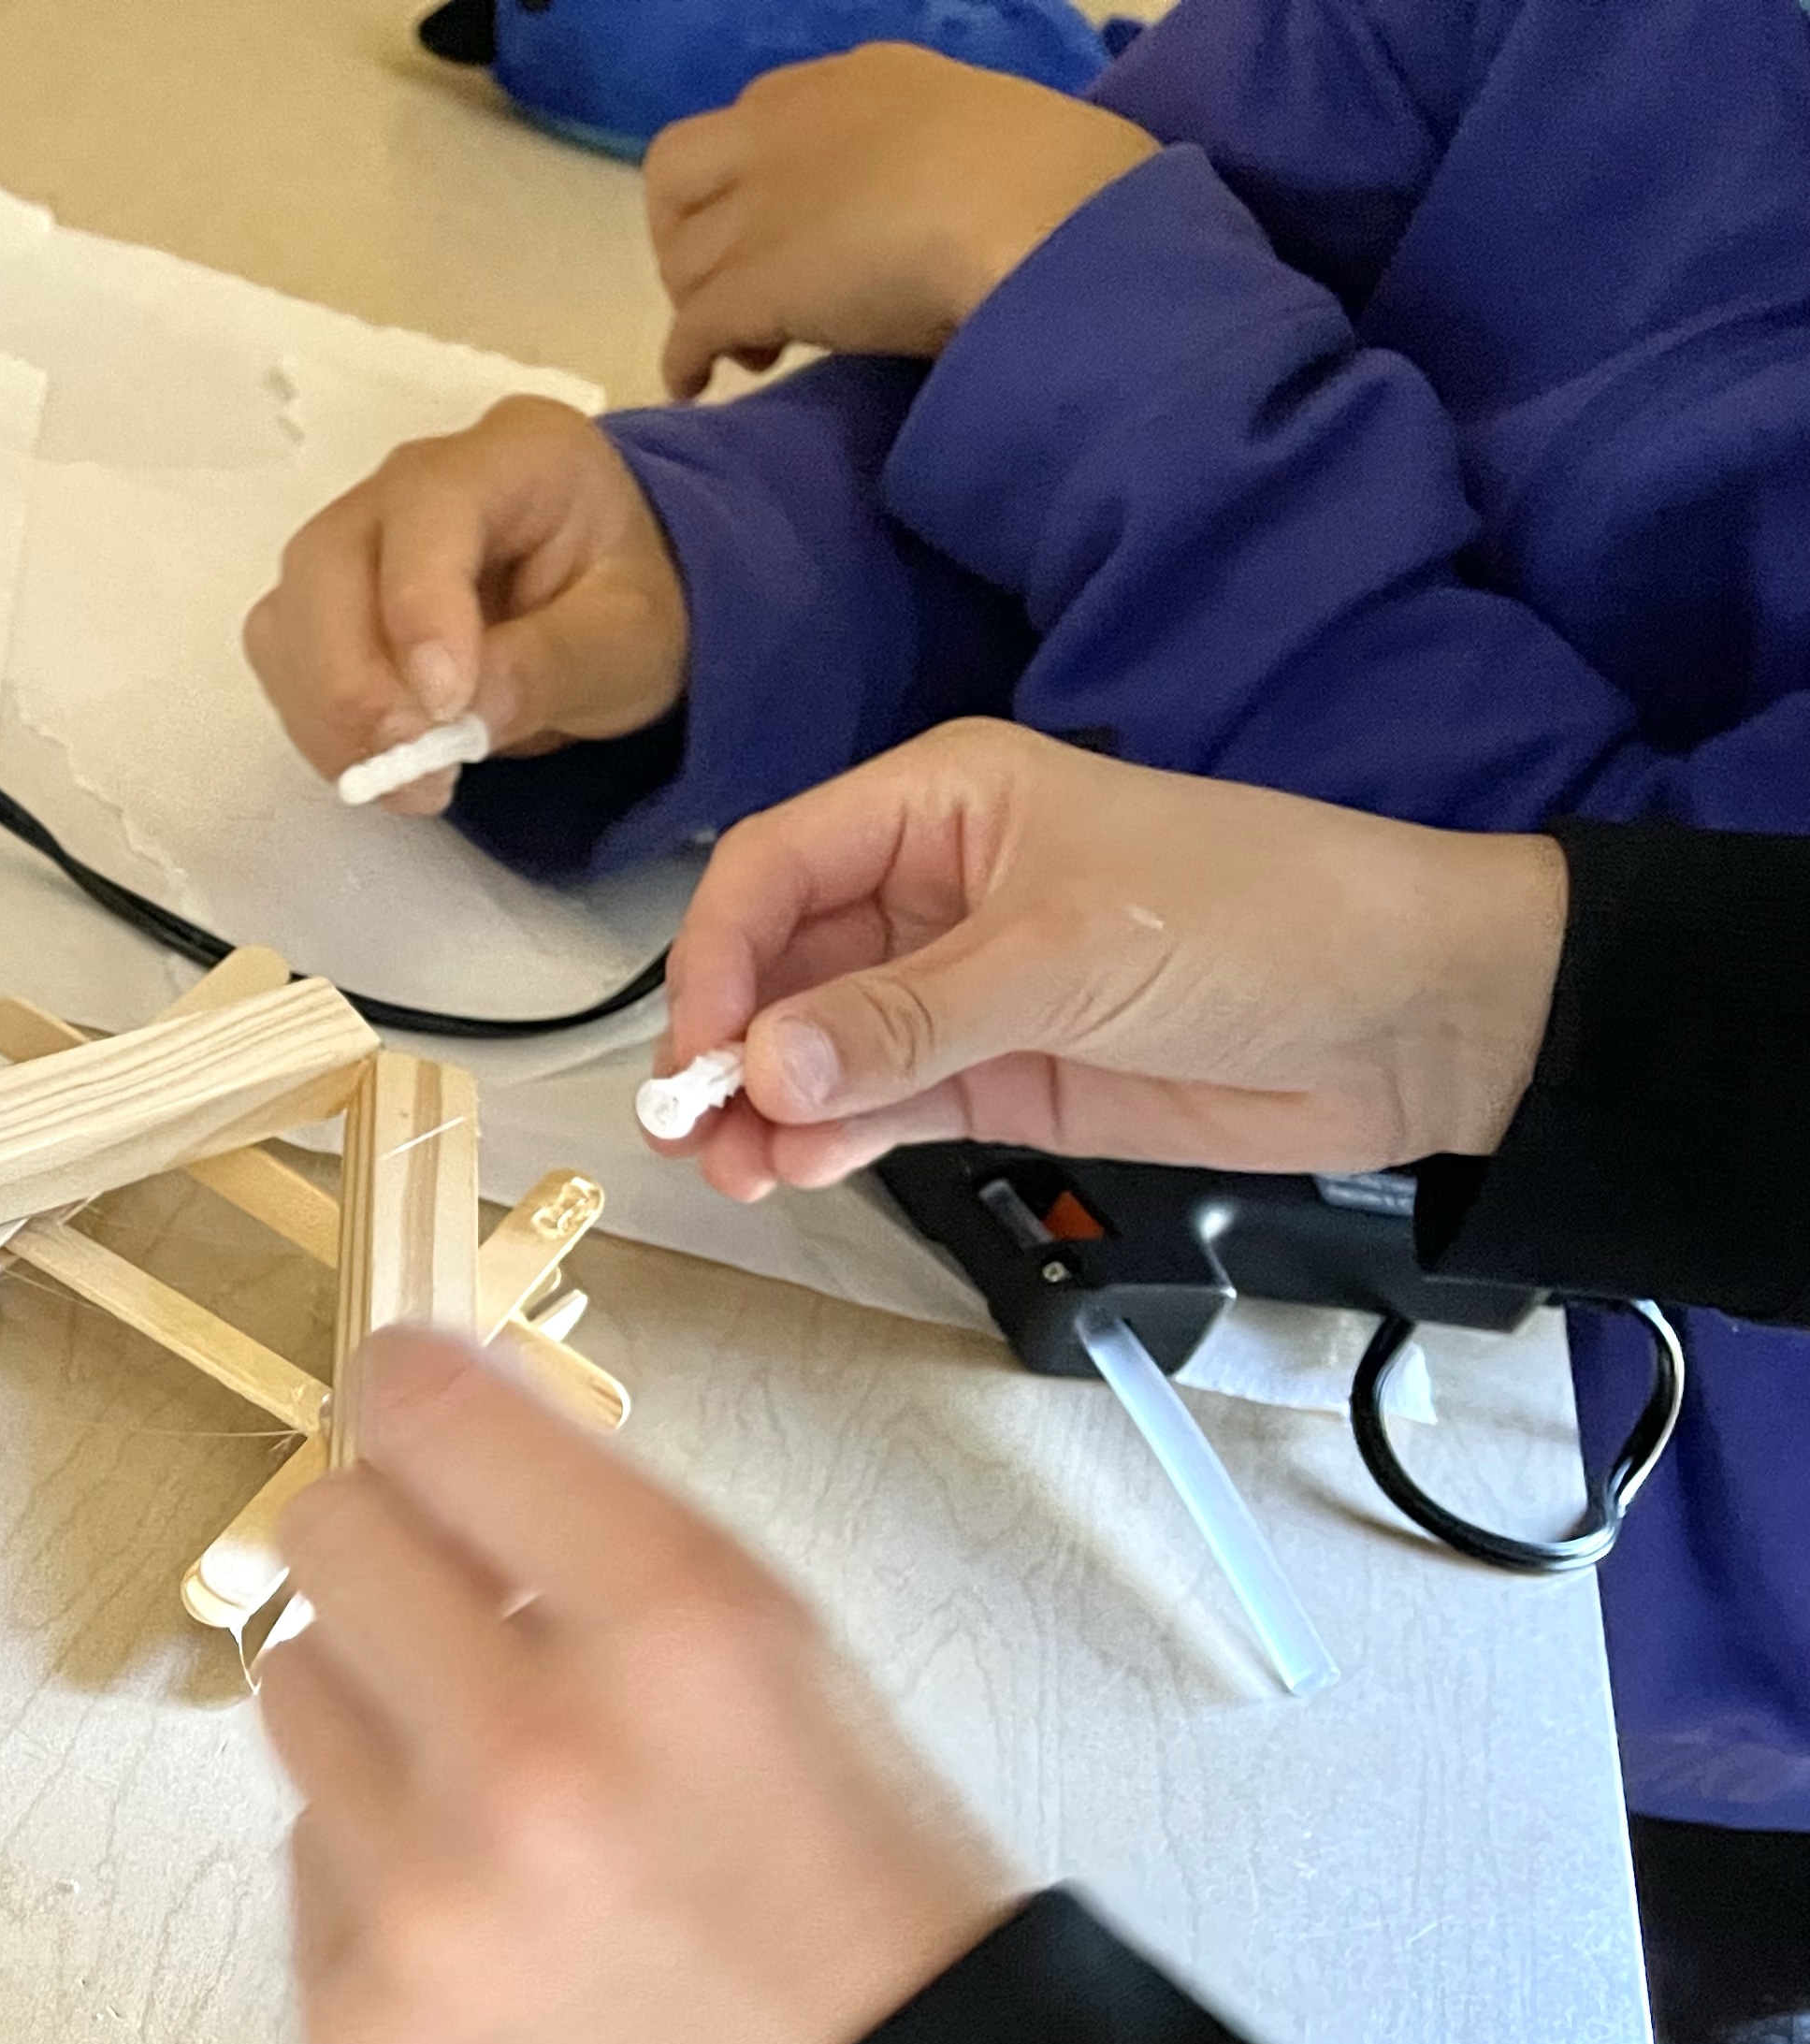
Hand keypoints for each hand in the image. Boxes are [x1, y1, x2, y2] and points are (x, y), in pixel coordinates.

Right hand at [243, 397, 689, 816]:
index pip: (430, 508)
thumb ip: (554, 666)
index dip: (419, 608)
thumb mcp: (632, 642)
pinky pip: (287, 659)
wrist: (612, 616)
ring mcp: (361, 535)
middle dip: (354, 680)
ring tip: (414, 780)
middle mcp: (415, 478)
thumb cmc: (632, 609)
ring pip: (291, 614)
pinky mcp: (329, 600)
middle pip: (327, 558)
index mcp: (515, 454)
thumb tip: (457, 717)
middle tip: (417, 768)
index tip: (445, 709)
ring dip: (331, 715)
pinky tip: (385, 761)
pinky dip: (321, 724)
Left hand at [261, 1329, 1014, 2043]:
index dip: (412, 1394)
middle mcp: (527, 1749)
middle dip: (387, 1552)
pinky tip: (496, 1935)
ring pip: (291, 1693)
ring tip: (497, 1801)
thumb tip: (437, 1471)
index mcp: (673, 1628)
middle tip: (455, 1612)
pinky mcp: (352, 2025)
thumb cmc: (867, 1922)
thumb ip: (603, 1560)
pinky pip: (304, 1859)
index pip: (431, 1412)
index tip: (409, 1406)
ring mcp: (418, 1900)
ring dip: (375, 1715)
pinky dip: (377, 1871)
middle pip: (323, 1535)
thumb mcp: (790, 1672)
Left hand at [644, 44, 1157, 399]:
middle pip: (681, 177)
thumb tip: (938, 213)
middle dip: (691, 235)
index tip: (783, 228)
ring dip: (700, 305)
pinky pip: (689, 327)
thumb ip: (934, 162)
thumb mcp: (985, 138)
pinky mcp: (756, 282)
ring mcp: (764, 204)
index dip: (750, 179)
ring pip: (683, 258)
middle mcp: (790, 127)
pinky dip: (685, 361)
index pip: (759, 115)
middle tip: (739, 291)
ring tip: (751, 350)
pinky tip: (697, 388)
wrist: (1051, 223)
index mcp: (860, 83)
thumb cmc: (1061, 187)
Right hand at [654, 720, 1569, 1197]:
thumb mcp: (1065, 955)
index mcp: (941, 804)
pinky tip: (797, 1173)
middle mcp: (932, 889)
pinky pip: (881, 1106)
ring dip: (768, 1109)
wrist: (1417, 1015)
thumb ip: (905, 1019)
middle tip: (690, 1135)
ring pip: (819, 1049)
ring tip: (735, 1175)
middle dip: (730, 1047)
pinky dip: (831, 1140)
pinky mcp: (1000, 1076)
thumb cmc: (1255, 920)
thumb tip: (761, 1073)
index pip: (776, 869)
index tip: (701, 1052)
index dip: (720, 956)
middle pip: (782, 964)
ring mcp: (962, 990)